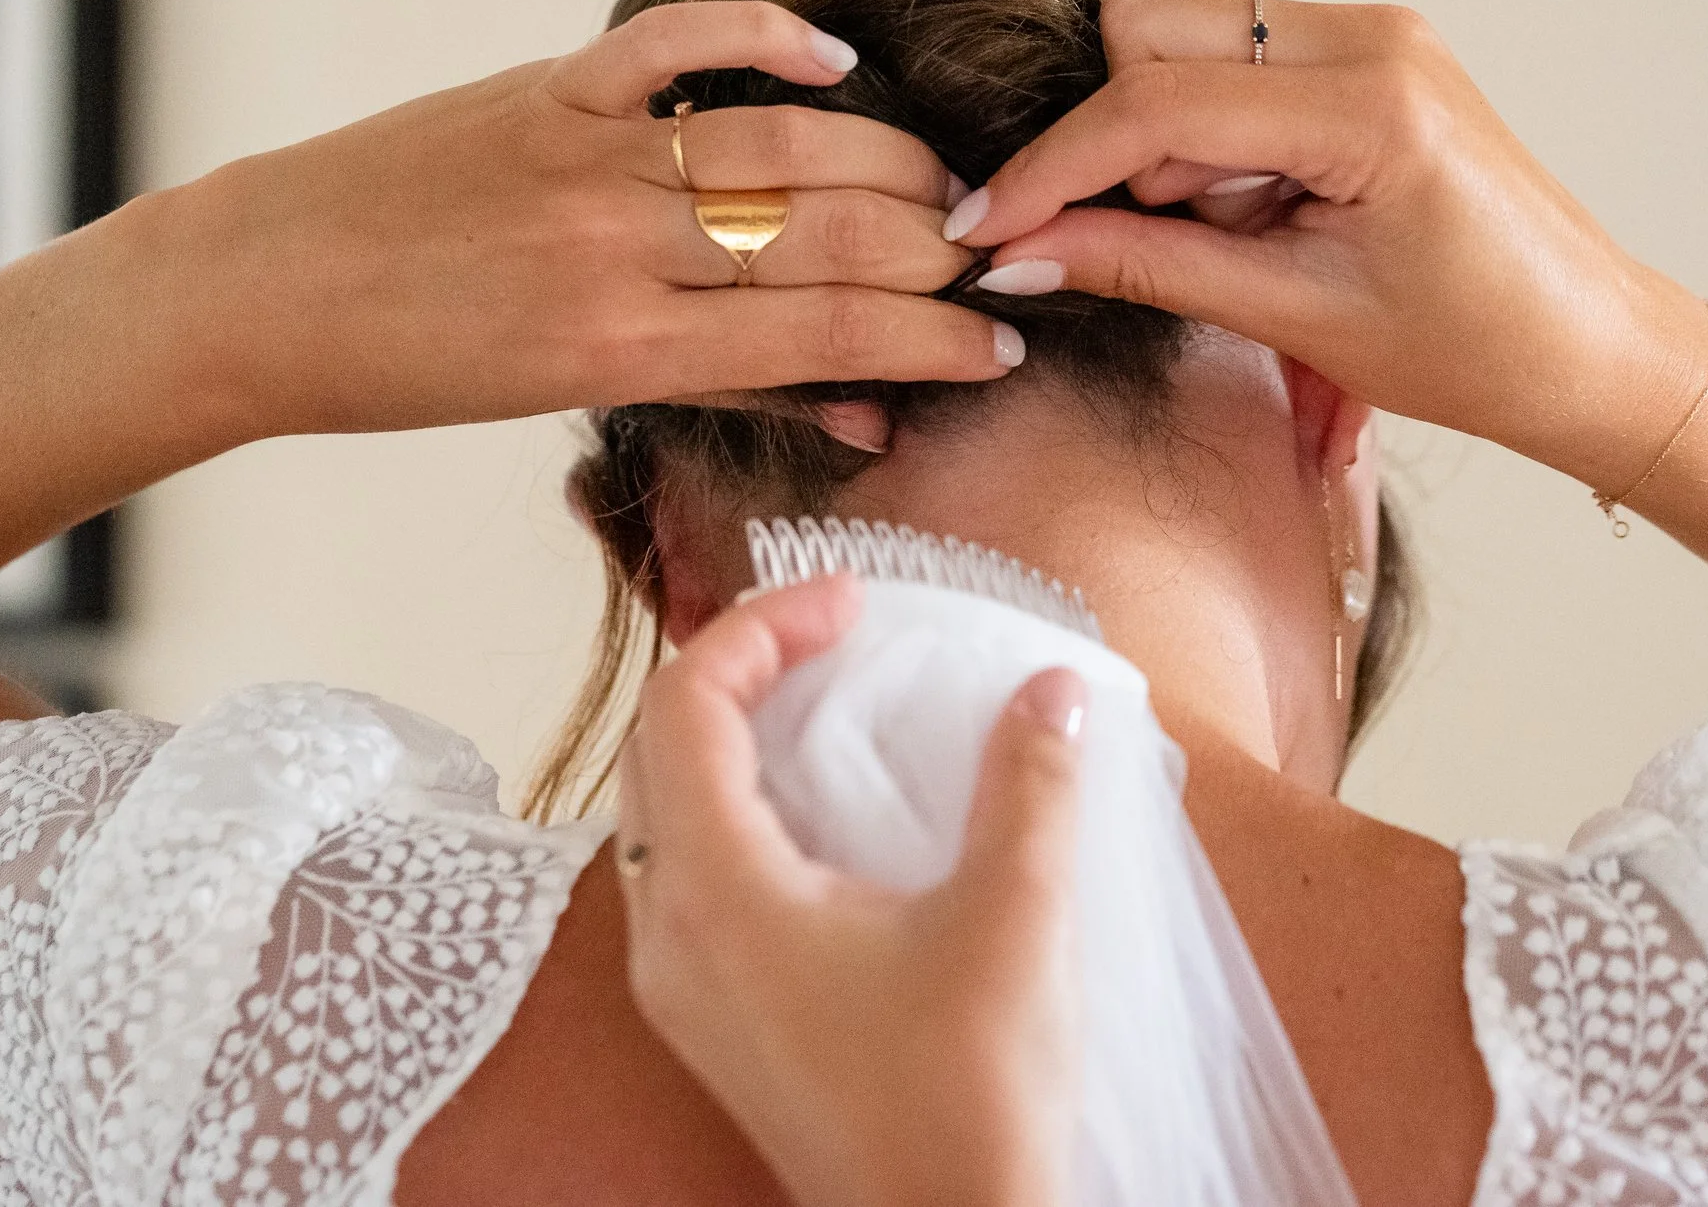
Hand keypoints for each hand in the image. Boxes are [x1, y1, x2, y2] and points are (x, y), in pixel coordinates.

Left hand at [168, 1, 1018, 439]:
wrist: (261, 296)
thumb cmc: (411, 367)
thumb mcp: (570, 401)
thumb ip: (723, 394)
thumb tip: (865, 420)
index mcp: (626, 346)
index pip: (828, 336)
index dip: (936, 341)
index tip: (1003, 343)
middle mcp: (617, 247)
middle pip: (828, 237)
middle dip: (935, 251)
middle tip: (992, 256)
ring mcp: (585, 158)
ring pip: (781, 145)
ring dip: (887, 161)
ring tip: (945, 185)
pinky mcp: (547, 88)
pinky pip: (679, 48)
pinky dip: (764, 37)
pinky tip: (835, 59)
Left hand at [616, 575, 1086, 1206]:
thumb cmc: (965, 1104)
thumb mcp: (1014, 920)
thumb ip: (1030, 784)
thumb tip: (1050, 691)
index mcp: (719, 894)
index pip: (687, 706)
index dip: (760, 626)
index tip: (848, 603)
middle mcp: (673, 935)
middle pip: (657, 751)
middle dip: (735, 669)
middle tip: (830, 636)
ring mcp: (684, 987)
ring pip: (663, 816)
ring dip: (727, 741)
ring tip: (821, 706)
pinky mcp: (715, 1022)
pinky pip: (689, 878)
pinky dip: (735, 811)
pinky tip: (820, 816)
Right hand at [946, 0, 1707, 492]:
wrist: (1590, 347)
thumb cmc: (1477, 348)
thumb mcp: (1294, 317)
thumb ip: (1147, 267)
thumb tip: (1022, 251)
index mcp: (1371, 103)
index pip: (1157, 103)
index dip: (1055, 167)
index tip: (990, 226)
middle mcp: (1371, 35)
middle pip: (1153, 30)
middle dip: (1112, 136)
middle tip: (1139, 236)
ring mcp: (1371, 32)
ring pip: (1186, 42)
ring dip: (1164, 141)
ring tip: (1229, 236)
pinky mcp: (1365, 52)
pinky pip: (1234, 66)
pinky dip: (1207, 138)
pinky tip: (1250, 211)